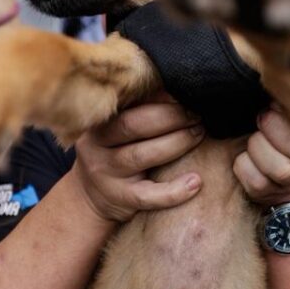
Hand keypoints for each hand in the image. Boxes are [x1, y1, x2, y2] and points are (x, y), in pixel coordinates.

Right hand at [72, 95, 205, 222]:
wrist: (89, 197)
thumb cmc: (117, 153)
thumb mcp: (119, 130)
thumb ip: (141, 109)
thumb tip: (177, 89)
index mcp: (99, 122)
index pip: (128, 103)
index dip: (159, 99)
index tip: (185, 94)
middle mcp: (95, 145)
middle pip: (133, 126)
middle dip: (171, 117)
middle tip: (197, 115)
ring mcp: (105, 173)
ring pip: (141, 156)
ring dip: (176, 143)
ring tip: (200, 134)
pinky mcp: (119, 199)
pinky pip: (147, 196)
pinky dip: (173, 191)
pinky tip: (195, 181)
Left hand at [234, 105, 289, 206]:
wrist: (275, 166)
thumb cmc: (282, 124)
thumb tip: (279, 71)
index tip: (287, 104)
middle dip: (276, 130)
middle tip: (262, 116)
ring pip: (282, 170)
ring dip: (259, 147)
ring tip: (253, 137)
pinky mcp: (271, 194)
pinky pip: (258, 182)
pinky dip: (244, 165)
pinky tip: (244, 155)